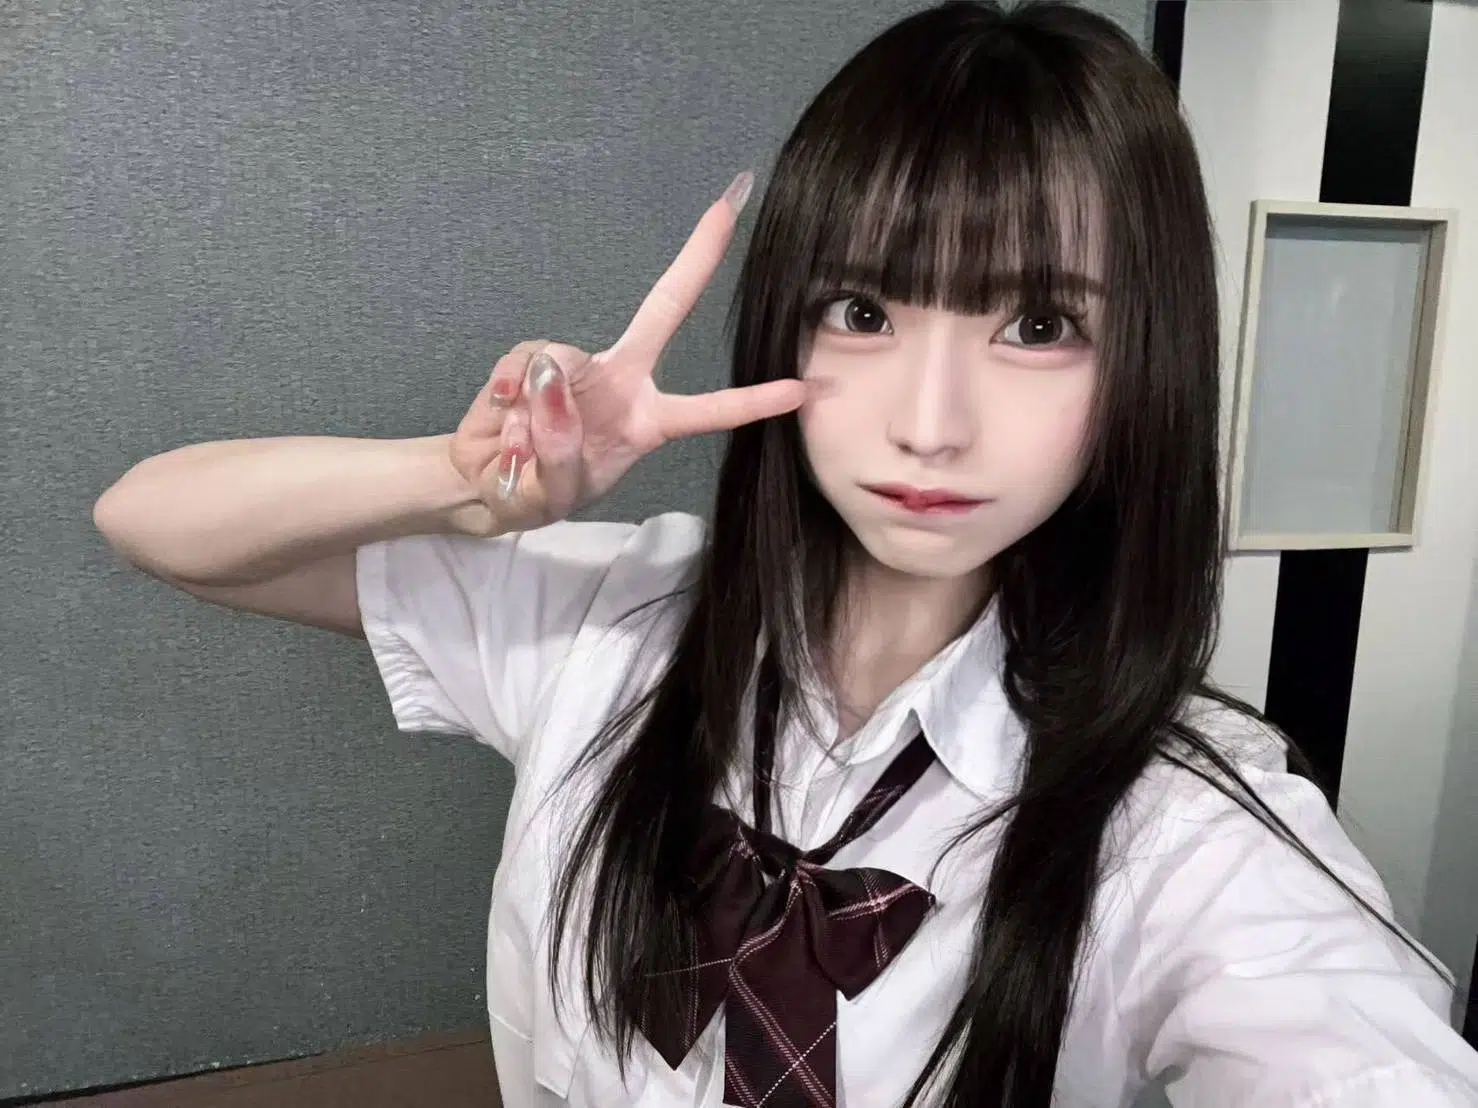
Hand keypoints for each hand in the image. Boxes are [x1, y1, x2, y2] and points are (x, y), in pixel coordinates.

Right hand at [449, 172, 805, 531]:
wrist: (478, 487)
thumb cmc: (535, 492)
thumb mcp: (553, 494)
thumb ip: (559, 450)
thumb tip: (553, 382)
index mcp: (646, 422)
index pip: (709, 410)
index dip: (753, 401)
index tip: (803, 389)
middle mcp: (621, 383)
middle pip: (663, 311)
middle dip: (696, 259)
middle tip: (730, 206)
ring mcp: (574, 367)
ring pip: (566, 358)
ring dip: (541, 408)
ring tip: (522, 448)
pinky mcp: (528, 360)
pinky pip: (524, 364)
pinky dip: (509, 391)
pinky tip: (502, 420)